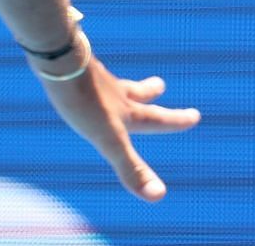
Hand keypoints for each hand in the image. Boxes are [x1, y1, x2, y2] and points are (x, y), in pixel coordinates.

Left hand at [36, 55, 200, 201]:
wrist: (59, 60)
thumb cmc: (84, 102)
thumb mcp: (109, 140)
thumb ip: (130, 168)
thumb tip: (159, 195)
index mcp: (125, 111)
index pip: (157, 119)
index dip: (176, 121)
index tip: (195, 115)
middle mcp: (112, 91)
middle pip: (135, 92)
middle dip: (149, 93)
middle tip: (160, 84)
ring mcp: (90, 76)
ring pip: (108, 80)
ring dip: (117, 82)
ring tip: (117, 80)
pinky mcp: (68, 64)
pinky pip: (79, 67)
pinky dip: (84, 71)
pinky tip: (74, 71)